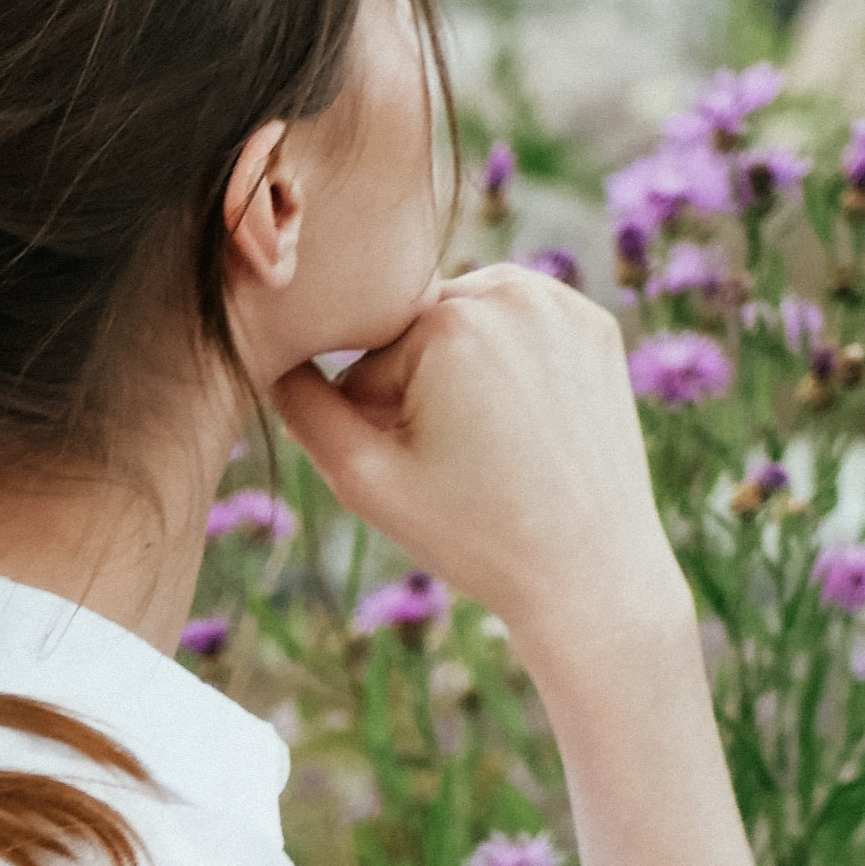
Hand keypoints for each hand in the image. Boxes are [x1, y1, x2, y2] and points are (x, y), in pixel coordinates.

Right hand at [268, 265, 687, 662]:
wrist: (589, 575)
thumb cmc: (474, 535)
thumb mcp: (364, 480)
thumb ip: (301, 408)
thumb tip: (268, 353)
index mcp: (446, 322)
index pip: (365, 350)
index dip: (374, 415)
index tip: (416, 467)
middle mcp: (509, 290)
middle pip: (417, 329)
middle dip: (418, 387)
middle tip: (457, 462)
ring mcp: (563, 303)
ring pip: (468, 322)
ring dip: (461, 371)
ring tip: (491, 445)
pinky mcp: (596, 324)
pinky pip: (520, 328)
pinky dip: (511, 366)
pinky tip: (527, 426)